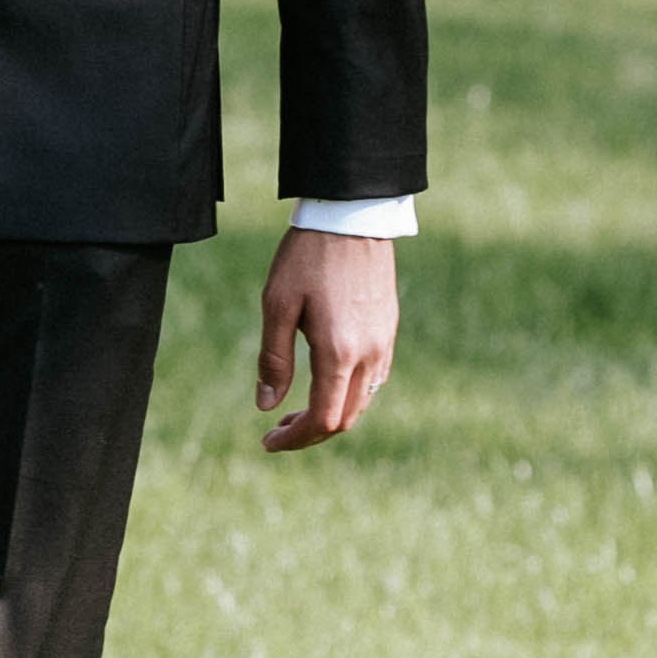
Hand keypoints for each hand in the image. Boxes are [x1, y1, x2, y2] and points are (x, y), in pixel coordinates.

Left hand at [256, 227, 394, 449]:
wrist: (351, 216)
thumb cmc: (307, 256)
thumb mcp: (277, 304)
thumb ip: (273, 359)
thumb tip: (266, 406)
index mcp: (339, 352)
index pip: (323, 419)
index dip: (295, 439)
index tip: (268, 441)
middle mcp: (370, 355)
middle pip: (345, 418)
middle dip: (311, 432)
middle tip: (278, 427)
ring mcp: (385, 343)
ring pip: (362, 401)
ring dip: (331, 414)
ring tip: (296, 408)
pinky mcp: (390, 330)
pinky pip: (374, 379)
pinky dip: (348, 393)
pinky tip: (325, 380)